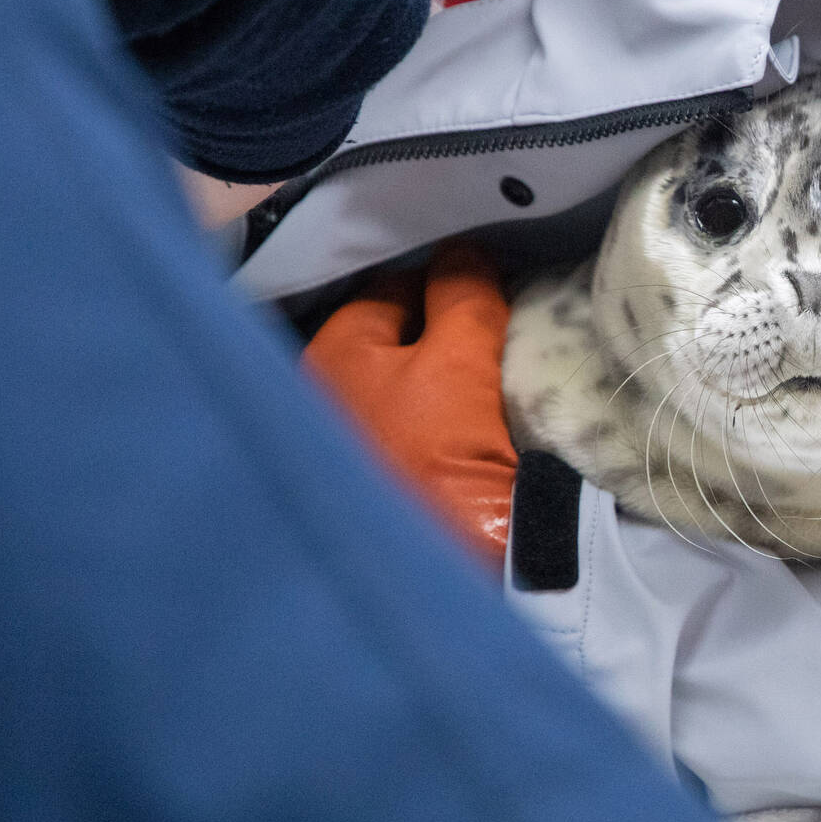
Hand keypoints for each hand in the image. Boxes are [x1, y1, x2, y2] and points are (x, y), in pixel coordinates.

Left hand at [303, 241, 516, 576]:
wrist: (449, 569)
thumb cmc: (440, 454)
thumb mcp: (459, 358)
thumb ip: (463, 293)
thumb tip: (466, 252)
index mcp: (327, 353)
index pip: (395, 287)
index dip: (451, 282)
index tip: (499, 288)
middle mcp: (319, 394)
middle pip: (396, 336)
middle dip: (441, 329)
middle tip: (501, 327)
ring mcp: (344, 444)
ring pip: (404, 383)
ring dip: (441, 376)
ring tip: (495, 372)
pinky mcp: (374, 483)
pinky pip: (411, 425)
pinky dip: (439, 416)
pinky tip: (475, 420)